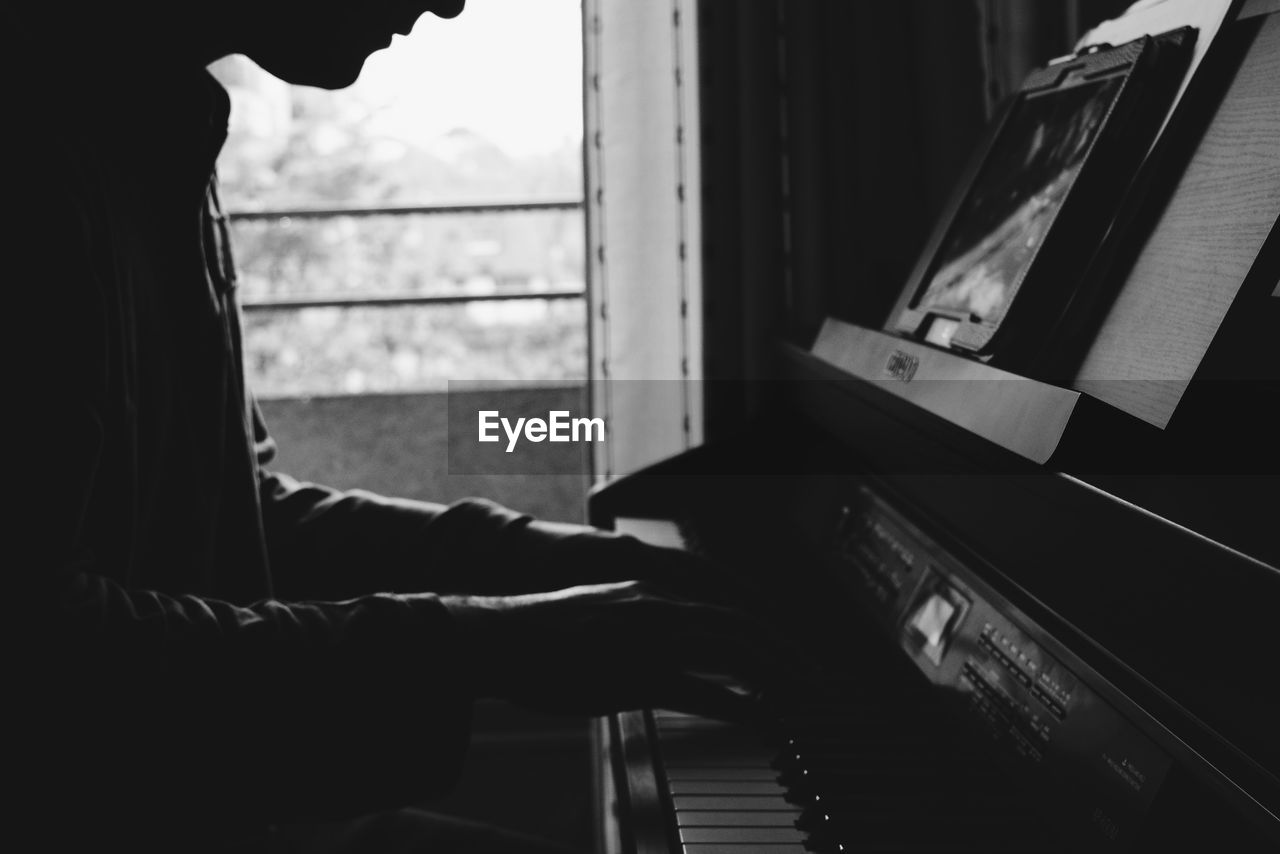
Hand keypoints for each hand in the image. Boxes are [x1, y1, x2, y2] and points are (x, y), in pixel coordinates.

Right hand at [443, 581, 793, 719]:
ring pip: (732, 651)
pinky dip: (737, 702)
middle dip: (787, 652)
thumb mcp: (605, 617)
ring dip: (776, 673)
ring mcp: (649, 637)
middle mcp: (658, 605)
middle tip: (816, 678)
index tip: (793, 649)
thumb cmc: (545, 635)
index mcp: (652, 591)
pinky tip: (762, 716)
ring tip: (805, 695)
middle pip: (742, 626)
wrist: (499, 636)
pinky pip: (699, 689)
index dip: (766, 628)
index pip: (725, 606)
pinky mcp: (634, 673)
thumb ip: (645, 627)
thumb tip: (673, 651)